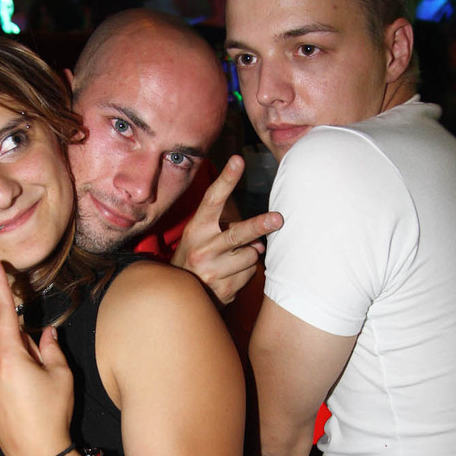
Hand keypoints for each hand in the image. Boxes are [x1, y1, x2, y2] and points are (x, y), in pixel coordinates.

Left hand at [0, 262, 74, 455]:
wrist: (37, 455)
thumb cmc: (53, 414)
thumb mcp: (61, 377)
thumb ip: (52, 350)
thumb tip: (47, 333)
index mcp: (12, 356)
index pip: (4, 313)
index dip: (1, 288)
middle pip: (1, 338)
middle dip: (18, 337)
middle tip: (37, 363)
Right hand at [171, 155, 282, 304]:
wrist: (177, 295)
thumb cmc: (196, 257)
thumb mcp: (202, 237)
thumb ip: (229, 231)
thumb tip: (260, 244)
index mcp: (197, 229)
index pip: (212, 200)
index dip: (226, 180)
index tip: (238, 160)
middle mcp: (203, 249)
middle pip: (236, 234)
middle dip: (259, 226)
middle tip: (278, 219)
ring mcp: (213, 271)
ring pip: (251, 255)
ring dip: (249, 256)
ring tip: (232, 261)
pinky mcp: (224, 290)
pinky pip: (250, 274)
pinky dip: (246, 273)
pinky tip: (230, 275)